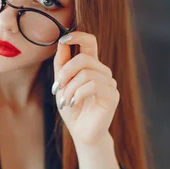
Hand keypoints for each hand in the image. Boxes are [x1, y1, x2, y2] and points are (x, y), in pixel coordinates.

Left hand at [52, 31, 119, 147]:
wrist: (81, 132)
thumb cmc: (72, 109)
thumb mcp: (61, 84)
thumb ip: (61, 64)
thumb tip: (62, 42)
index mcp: (91, 66)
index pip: (90, 42)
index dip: (78, 36)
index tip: (63, 39)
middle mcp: (102, 72)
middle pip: (84, 59)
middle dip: (65, 73)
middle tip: (57, 88)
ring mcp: (109, 83)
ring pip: (86, 73)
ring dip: (70, 88)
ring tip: (65, 101)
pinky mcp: (112, 95)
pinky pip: (93, 85)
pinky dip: (78, 94)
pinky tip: (73, 103)